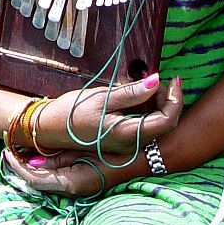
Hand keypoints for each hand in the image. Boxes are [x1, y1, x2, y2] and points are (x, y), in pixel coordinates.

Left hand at [3, 147, 145, 197]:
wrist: (144, 155)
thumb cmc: (115, 150)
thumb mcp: (85, 149)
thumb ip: (59, 158)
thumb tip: (33, 162)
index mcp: (71, 182)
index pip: (34, 178)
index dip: (16, 166)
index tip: (5, 151)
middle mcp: (73, 188)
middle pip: (37, 181)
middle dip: (21, 166)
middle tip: (9, 148)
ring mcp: (78, 185)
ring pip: (46, 179)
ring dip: (32, 166)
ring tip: (20, 148)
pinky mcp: (83, 179)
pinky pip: (57, 176)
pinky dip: (45, 166)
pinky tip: (41, 153)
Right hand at [34, 76, 182, 155]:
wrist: (49, 129)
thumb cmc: (71, 112)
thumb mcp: (101, 97)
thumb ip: (130, 92)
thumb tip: (156, 81)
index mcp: (127, 134)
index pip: (166, 121)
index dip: (175, 100)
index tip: (173, 79)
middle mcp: (130, 144)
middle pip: (165, 125)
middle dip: (169, 101)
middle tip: (161, 79)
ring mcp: (126, 145)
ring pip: (157, 127)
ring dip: (160, 106)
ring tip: (151, 85)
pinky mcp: (121, 141)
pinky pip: (145, 128)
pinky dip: (149, 112)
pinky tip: (143, 97)